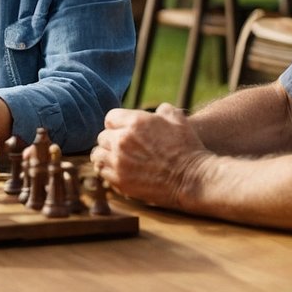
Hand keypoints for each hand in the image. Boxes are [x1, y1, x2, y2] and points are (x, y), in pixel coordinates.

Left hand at [91, 104, 207, 209]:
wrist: (193, 179)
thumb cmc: (188, 147)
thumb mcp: (177, 118)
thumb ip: (161, 110)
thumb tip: (156, 111)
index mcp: (134, 122)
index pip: (110, 118)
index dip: (118, 124)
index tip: (125, 131)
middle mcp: (122, 140)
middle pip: (102, 136)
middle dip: (112, 140)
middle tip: (124, 147)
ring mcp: (119, 162)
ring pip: (98, 155)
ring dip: (106, 155)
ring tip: (117, 159)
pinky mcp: (120, 181)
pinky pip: (102, 172)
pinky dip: (108, 171)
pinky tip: (119, 171)